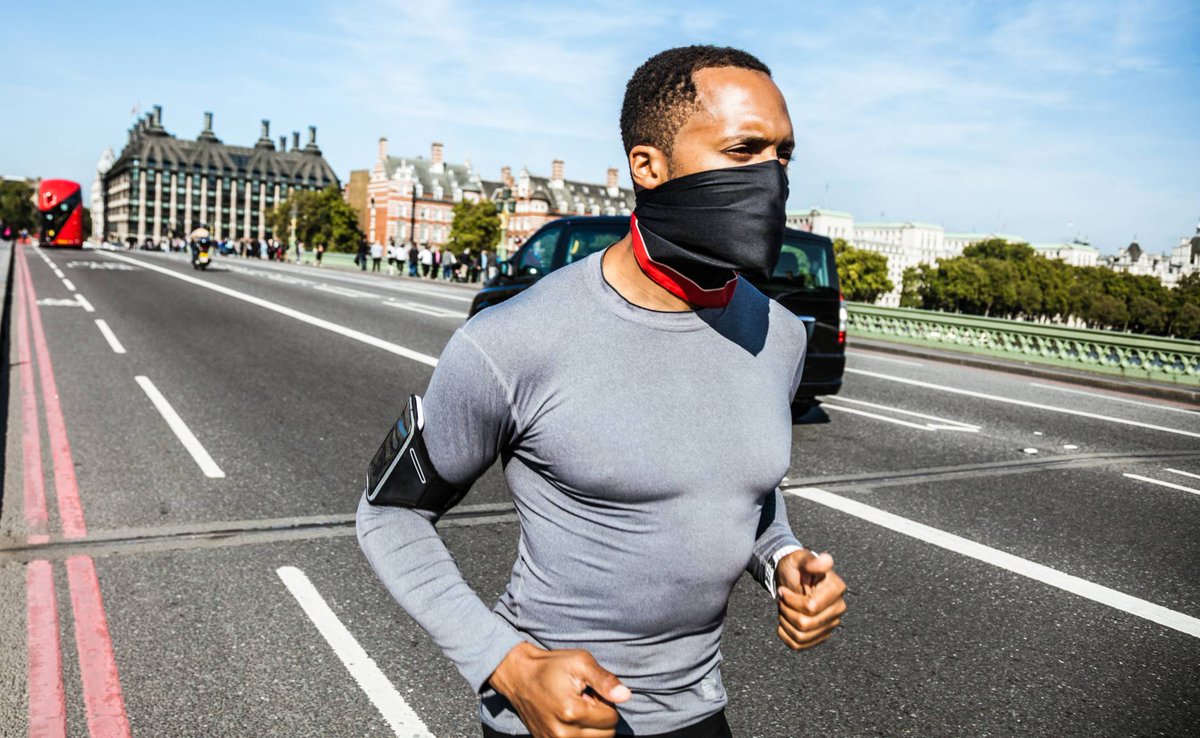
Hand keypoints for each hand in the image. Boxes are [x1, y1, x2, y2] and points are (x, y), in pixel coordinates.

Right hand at [488, 642, 631, 737]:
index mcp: (572, 711)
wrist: (519, 675)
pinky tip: (570, 718)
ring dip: (592, 727)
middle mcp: (563, 732)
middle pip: (606, 735)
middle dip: (601, 717)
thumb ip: (605, 680)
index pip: (612, 718)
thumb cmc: (551, 666)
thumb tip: (626, 696)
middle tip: (586, 700)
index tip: (591, 691)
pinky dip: (580, 733)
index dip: (605, 701)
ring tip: (578, 709)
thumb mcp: (580, 662)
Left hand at [775, 549, 845, 649]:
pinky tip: (783, 621)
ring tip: (783, 608)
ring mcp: (830, 624)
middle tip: (781, 600)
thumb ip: (810, 561)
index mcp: (836, 589)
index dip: (790, 600)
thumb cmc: (795, 568)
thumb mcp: (798, 559)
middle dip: (786, 611)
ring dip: (785, 622)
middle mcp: (838, 608)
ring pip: (801, 636)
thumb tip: (826, 560)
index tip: (783, 590)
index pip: (810, 608)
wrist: (791, 579)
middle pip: (805, 624)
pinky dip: (785, 635)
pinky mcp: (820, 635)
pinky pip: (799, 645)